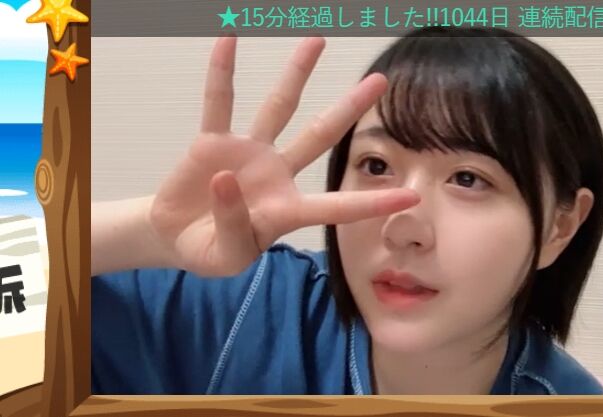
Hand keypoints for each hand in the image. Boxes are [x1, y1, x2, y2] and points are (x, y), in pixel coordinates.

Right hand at [147, 36, 417, 276]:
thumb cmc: (211, 251)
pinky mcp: (213, 143)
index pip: (338, 206)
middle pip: (320, 134)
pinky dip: (221, 73)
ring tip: (317, 41)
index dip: (372, 203)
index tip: (412, 195)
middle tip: (380, 80)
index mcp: (289, 210)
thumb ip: (232, 223)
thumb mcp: (226, 255)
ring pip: (279, 107)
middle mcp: (278, 174)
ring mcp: (248, 154)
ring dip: (297, 74)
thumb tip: (226, 179)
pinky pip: (219, 102)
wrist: (173, 240)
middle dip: (350, 108)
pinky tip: (228, 40)